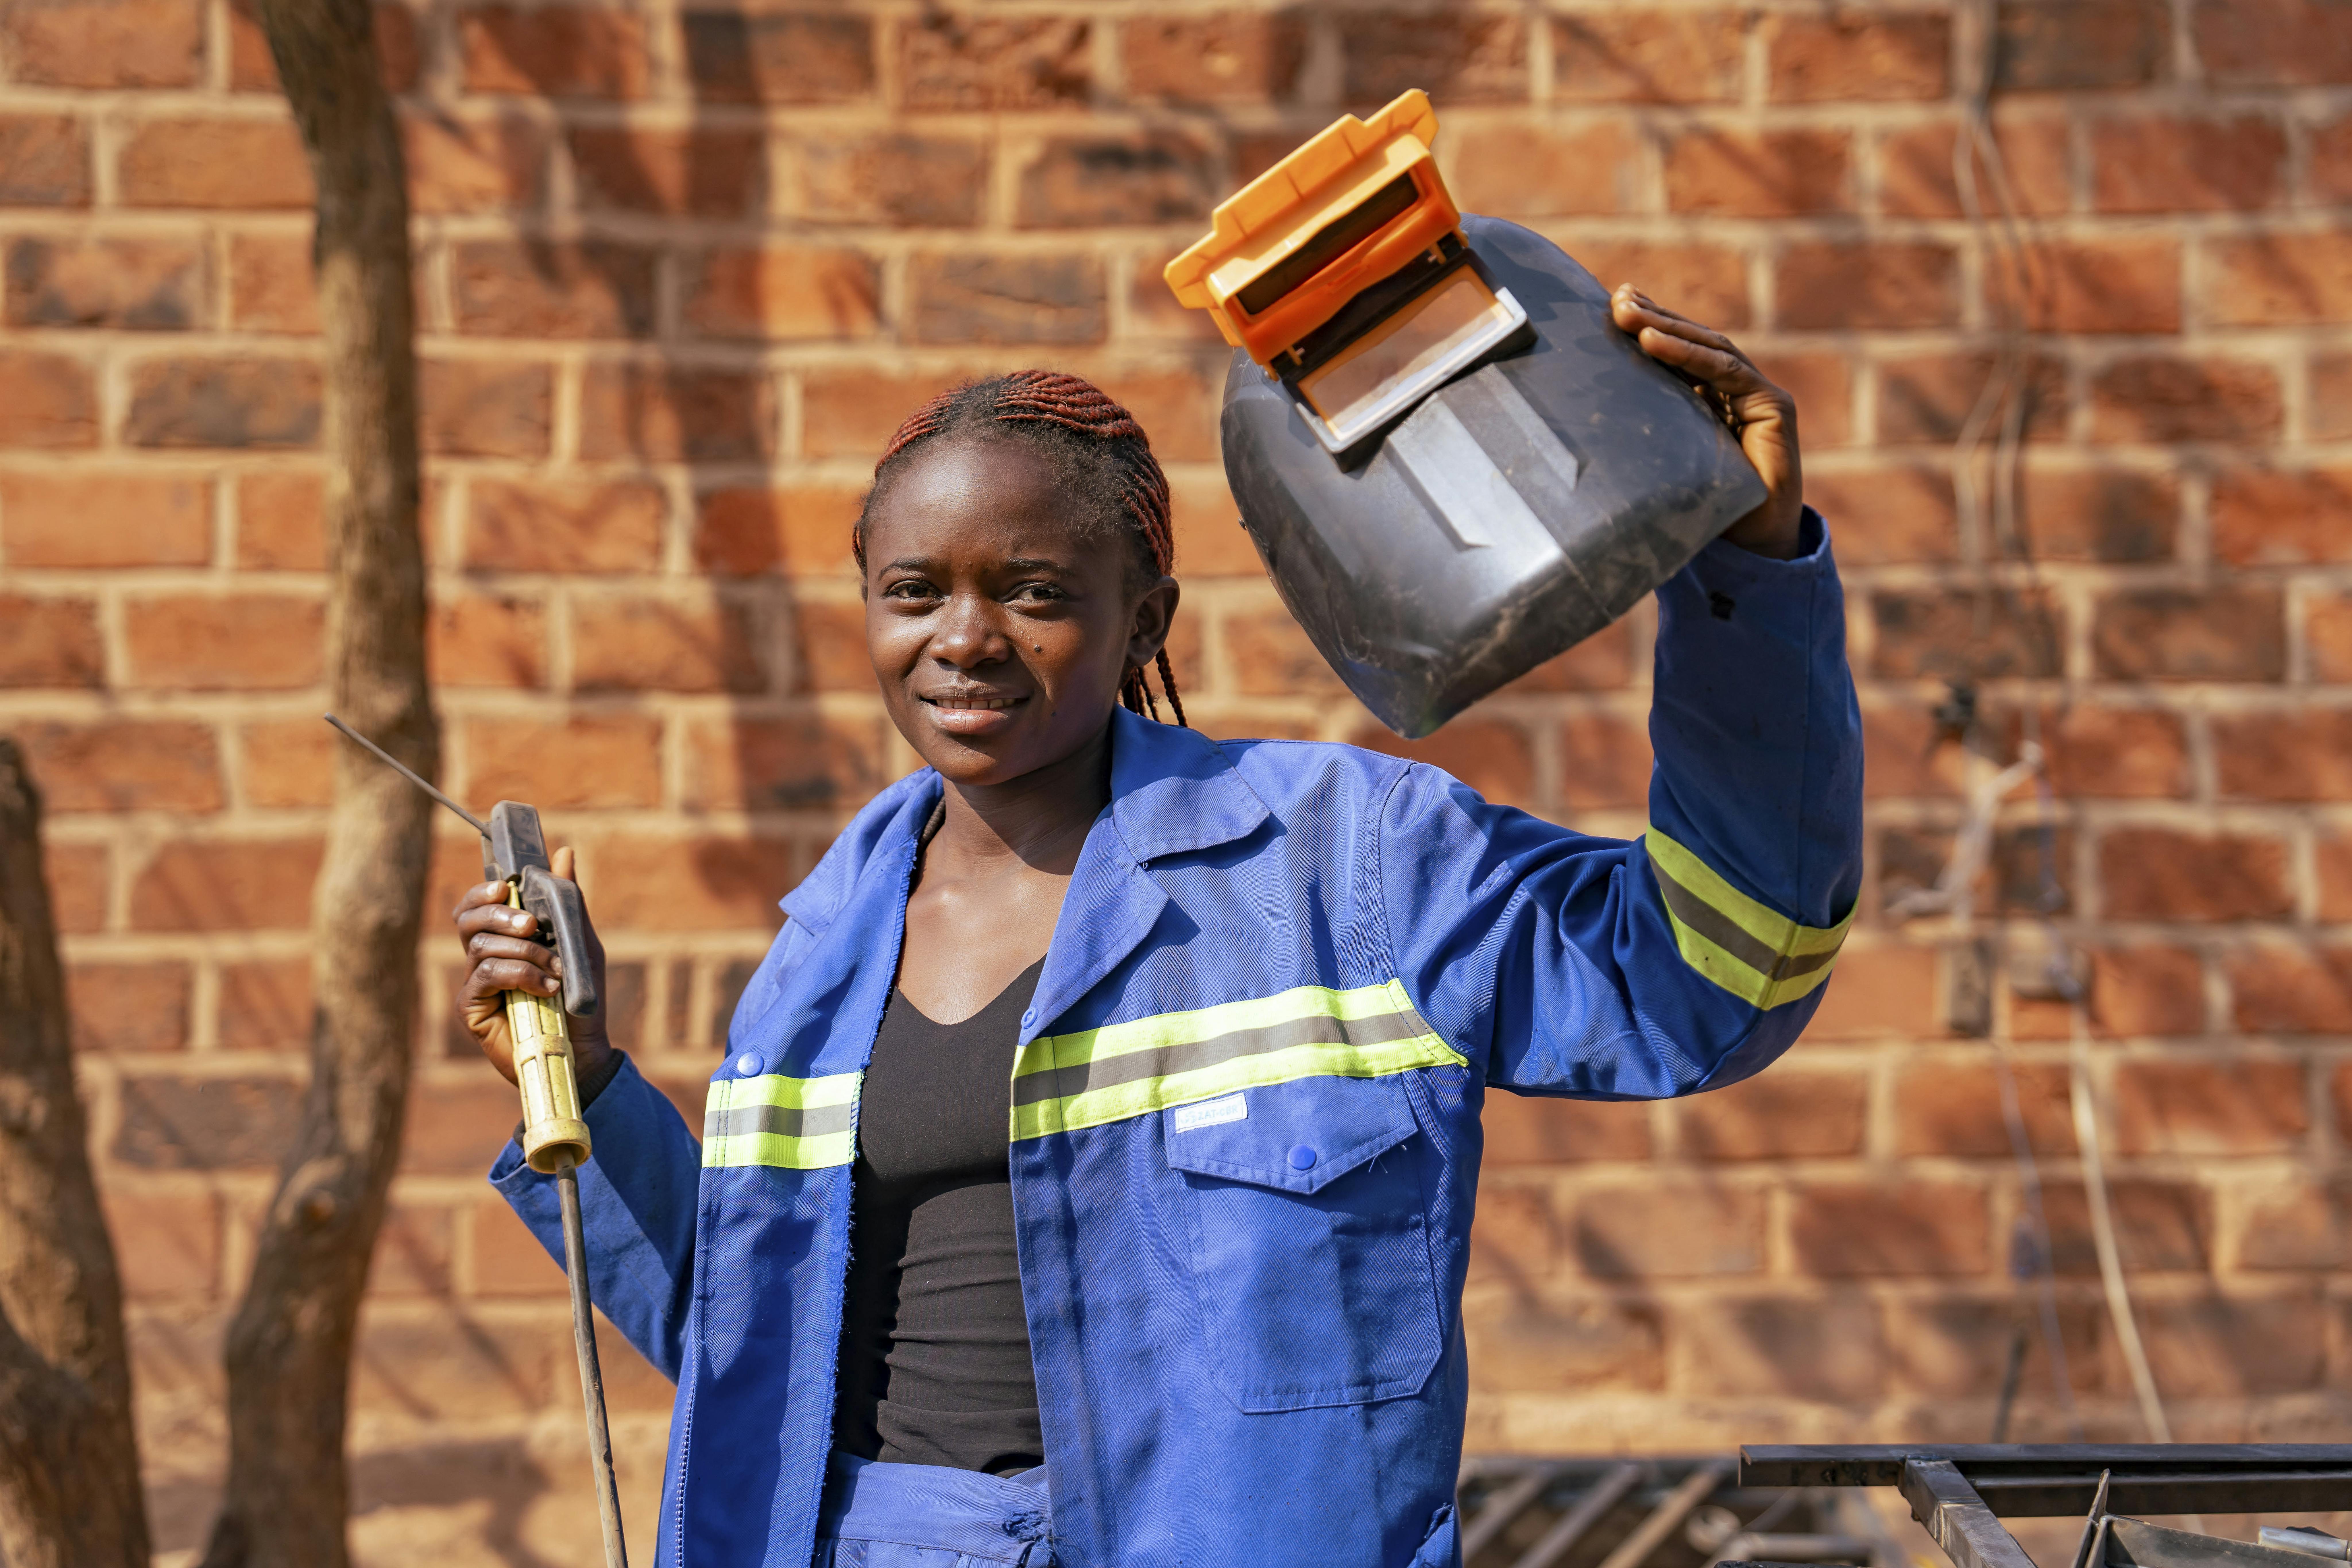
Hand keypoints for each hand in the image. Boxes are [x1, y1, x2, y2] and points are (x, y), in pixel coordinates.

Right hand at [452, 845, 611, 1087]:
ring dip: (524, 952)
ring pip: (480, 947)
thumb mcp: (580, 944)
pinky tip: (547, 988)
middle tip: (532, 925)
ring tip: (555, 970)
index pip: (477, 905)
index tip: (506, 884)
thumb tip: (563, 852)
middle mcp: (483, 959)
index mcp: (504, 940)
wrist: (584, 1049)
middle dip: (499, 914)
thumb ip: (567, 901)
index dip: (484, 891)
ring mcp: (474, 984)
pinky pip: (486, 976)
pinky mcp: (471, 1008)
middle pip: (467, 920)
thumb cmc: (580, 999)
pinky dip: (520, 975)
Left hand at [1610, 284, 1804, 558]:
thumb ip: (1645, 433)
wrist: (1752, 545)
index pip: (1679, 353)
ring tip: (1627, 314)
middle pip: (1693, 342)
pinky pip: (1726, 372)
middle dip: (1654, 317)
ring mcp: (1757, 395)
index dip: (1650, 325)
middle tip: (1616, 298)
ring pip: (1709, 348)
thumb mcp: (1664, 462)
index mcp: (1711, 399)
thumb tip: (1587, 420)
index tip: (1614, 304)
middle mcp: (1736, 390)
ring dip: (1666, 327)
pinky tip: (1652, 342)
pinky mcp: (1772, 407)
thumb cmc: (1706, 509)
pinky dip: (1689, 355)